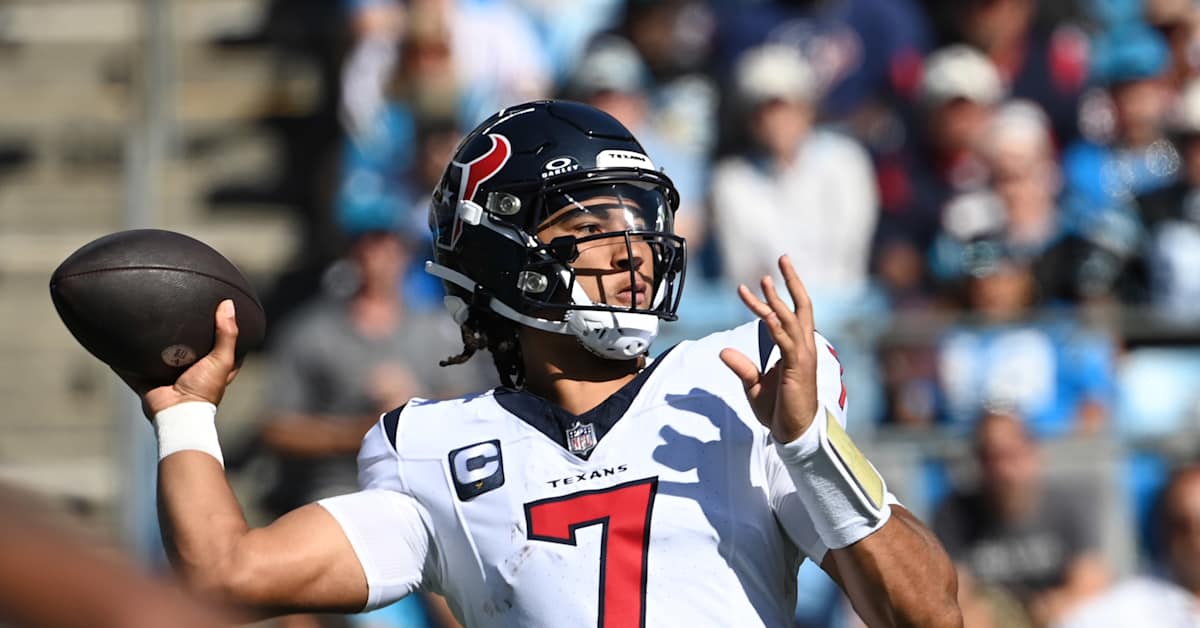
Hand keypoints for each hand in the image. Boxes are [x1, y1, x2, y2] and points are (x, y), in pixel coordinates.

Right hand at [113, 300, 241, 417]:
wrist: (176, 413)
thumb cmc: (203, 389)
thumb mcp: (222, 359)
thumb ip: (227, 334)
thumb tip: (228, 303)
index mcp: (210, 368)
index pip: (218, 346)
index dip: (217, 329)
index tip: (214, 310)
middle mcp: (189, 371)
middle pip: (186, 348)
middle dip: (180, 334)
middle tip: (174, 309)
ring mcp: (166, 376)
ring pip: (158, 355)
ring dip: (153, 343)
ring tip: (146, 319)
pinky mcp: (147, 379)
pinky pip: (132, 366)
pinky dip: (125, 356)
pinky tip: (118, 340)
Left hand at [720, 256, 818, 442]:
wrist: (794, 433)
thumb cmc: (779, 411)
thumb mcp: (754, 385)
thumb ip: (742, 367)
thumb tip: (723, 350)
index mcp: (796, 350)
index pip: (787, 315)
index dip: (770, 298)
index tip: (752, 283)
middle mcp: (804, 348)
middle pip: (801, 307)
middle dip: (792, 281)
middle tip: (782, 257)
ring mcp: (803, 357)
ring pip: (791, 320)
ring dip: (777, 299)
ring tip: (765, 279)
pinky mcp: (798, 369)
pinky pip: (787, 342)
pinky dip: (776, 325)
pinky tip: (766, 312)